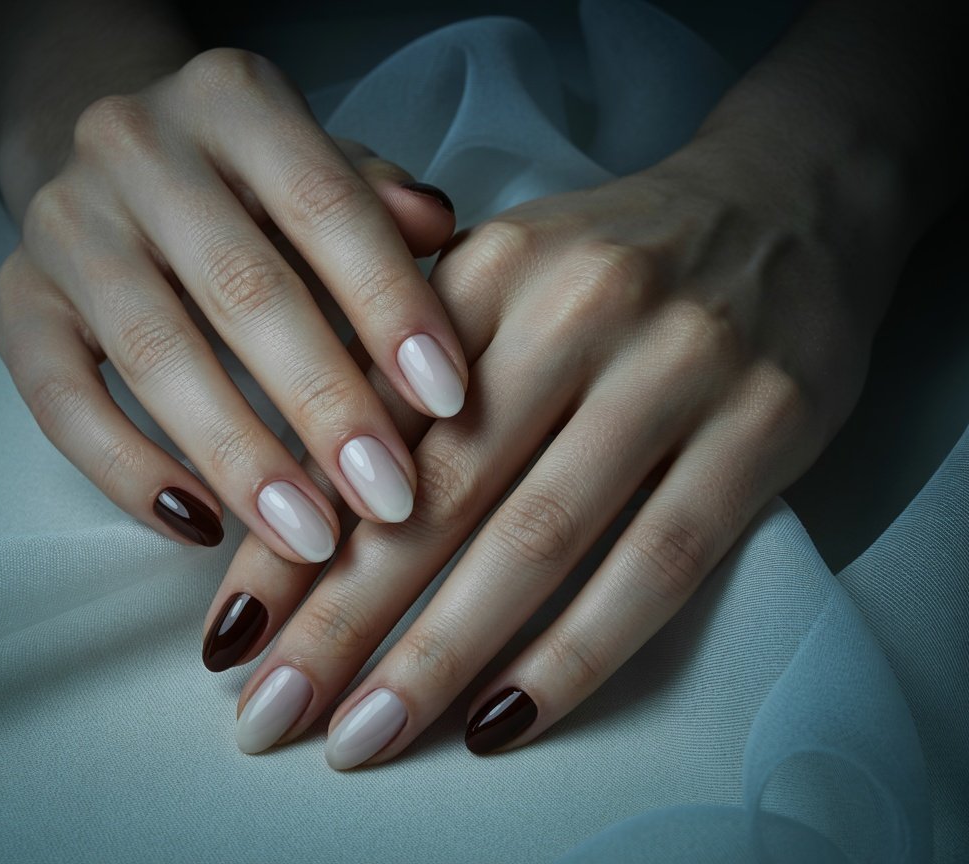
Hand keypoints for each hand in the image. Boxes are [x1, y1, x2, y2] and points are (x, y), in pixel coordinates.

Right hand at [0, 48, 467, 562]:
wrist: (119, 166)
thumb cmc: (252, 184)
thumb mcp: (322, 165)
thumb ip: (377, 201)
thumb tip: (436, 228)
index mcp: (232, 101)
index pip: (326, 206)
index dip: (391, 306)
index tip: (449, 402)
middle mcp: (135, 149)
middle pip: (242, 289)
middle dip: (324, 404)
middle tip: (389, 499)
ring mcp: (65, 226)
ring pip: (156, 355)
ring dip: (241, 458)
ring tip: (310, 541)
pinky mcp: (16, 302)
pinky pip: (61, 402)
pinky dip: (130, 473)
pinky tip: (203, 529)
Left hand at [201, 140, 888, 761]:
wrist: (784, 204)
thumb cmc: (612, 260)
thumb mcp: (498, 272)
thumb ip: (405, 364)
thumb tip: (300, 504)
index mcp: (490, 268)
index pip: (367, 424)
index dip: (290, 535)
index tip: (233, 633)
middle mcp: (579, 308)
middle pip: (439, 492)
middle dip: (342, 618)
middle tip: (271, 713)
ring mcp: (678, 368)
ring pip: (540, 538)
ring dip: (441, 655)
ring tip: (365, 737)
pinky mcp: (764, 426)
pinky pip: (656, 564)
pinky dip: (574, 655)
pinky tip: (503, 720)